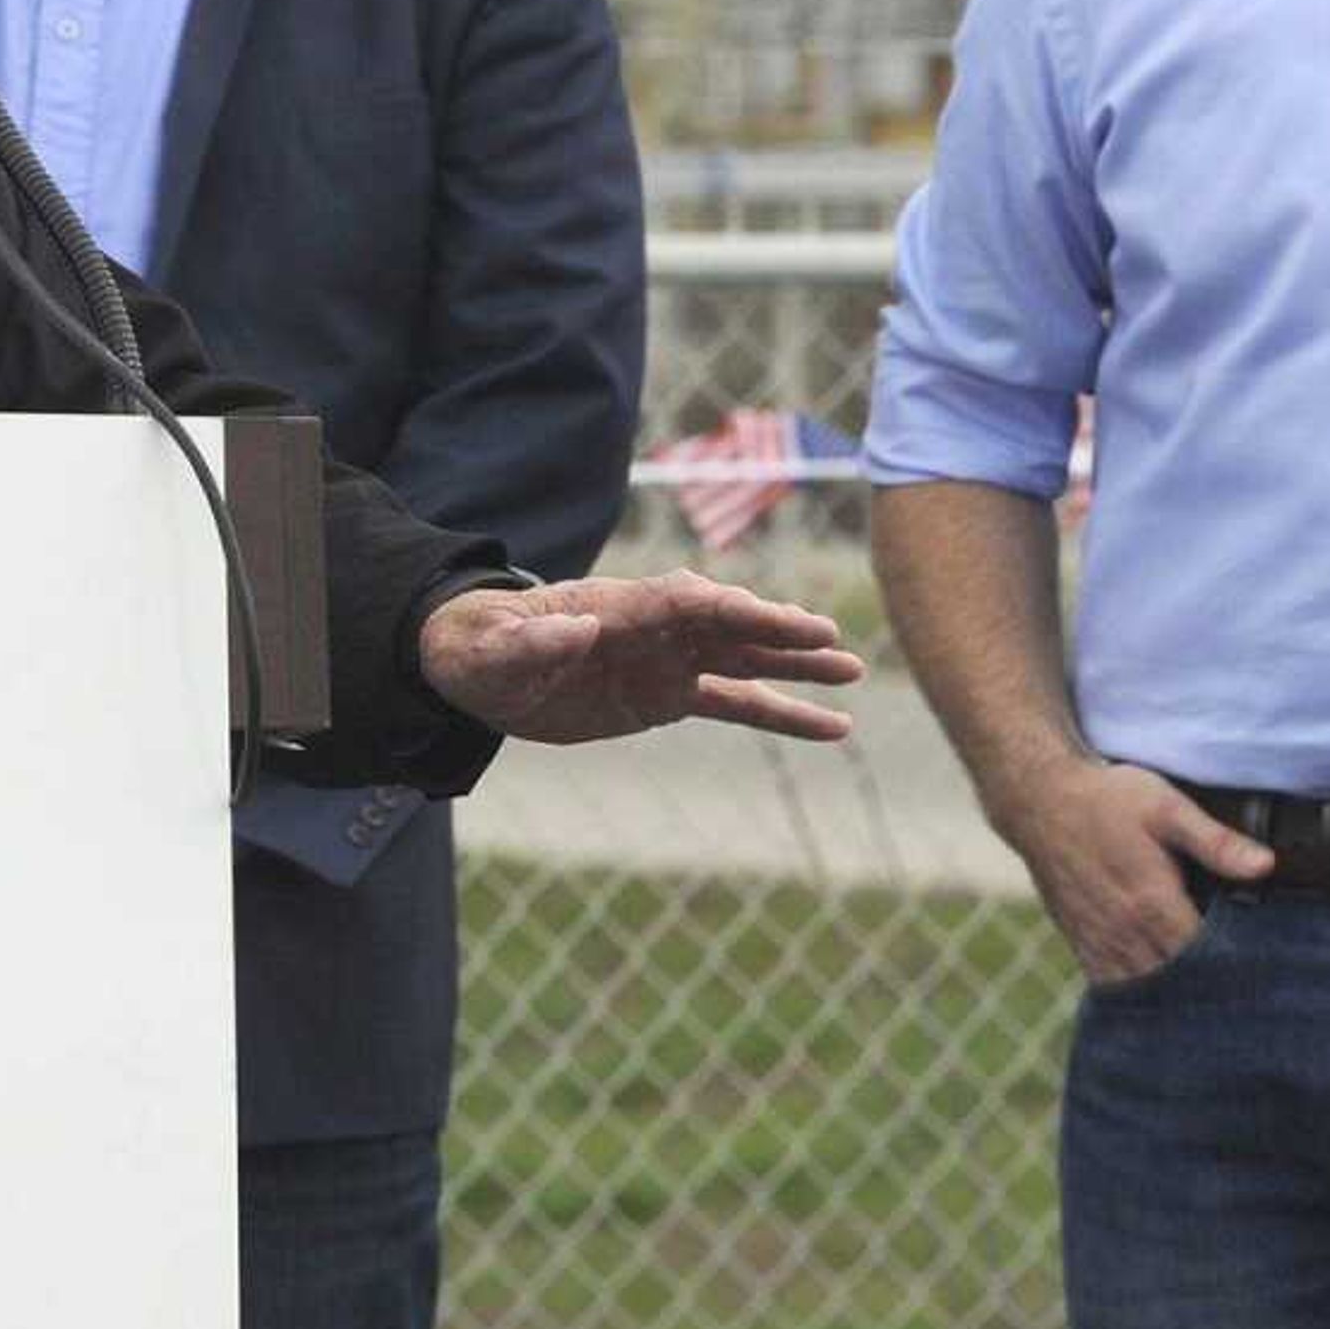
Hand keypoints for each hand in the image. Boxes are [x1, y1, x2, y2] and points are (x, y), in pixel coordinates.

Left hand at [415, 568, 861, 746]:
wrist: (476, 669)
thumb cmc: (478, 649)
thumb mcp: (493, 649)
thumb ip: (532, 639)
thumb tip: (577, 627)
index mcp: (616, 607)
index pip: (684, 601)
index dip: (729, 608)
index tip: (775, 621)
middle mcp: (654, 627)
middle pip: (727, 621)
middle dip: (776, 628)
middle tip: (829, 639)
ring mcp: (667, 659)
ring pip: (745, 657)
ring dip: (796, 664)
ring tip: (853, 671)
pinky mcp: (668, 694)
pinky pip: (737, 701)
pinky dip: (783, 713)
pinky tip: (832, 727)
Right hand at [1002, 759, 1272, 985]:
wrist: (1039, 801)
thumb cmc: (1107, 800)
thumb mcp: (1167, 807)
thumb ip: (1216, 842)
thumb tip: (1267, 866)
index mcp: (1154, 903)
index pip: (1208, 958)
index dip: (1239, 966)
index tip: (1264, 966)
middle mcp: (1126, 932)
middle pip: (1181, 984)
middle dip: (1213, 987)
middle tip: (1246, 987)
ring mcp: (1101, 942)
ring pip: (1148, 992)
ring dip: (1177, 996)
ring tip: (1209, 994)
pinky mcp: (1082, 943)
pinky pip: (1114, 987)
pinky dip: (1140, 995)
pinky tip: (1162, 990)